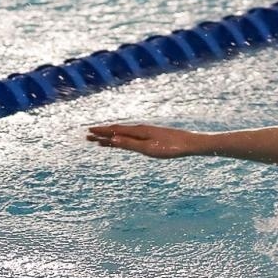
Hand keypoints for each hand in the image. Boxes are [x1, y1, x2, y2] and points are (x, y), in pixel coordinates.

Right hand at [86, 123, 204, 158]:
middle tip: (88, 136)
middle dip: (103, 134)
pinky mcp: (152, 136)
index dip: (101, 132)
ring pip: (124, 133)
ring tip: (100, 140)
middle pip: (118, 131)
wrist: (189, 143)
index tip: (88, 132)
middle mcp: (140, 129)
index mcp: (138, 131)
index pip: (115, 131)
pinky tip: (122, 140)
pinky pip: (132, 136)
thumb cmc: (170, 147)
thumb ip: (129, 144)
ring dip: (111, 136)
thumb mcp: (148, 148)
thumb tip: (112, 140)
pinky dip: (123, 138)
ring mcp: (147, 132)